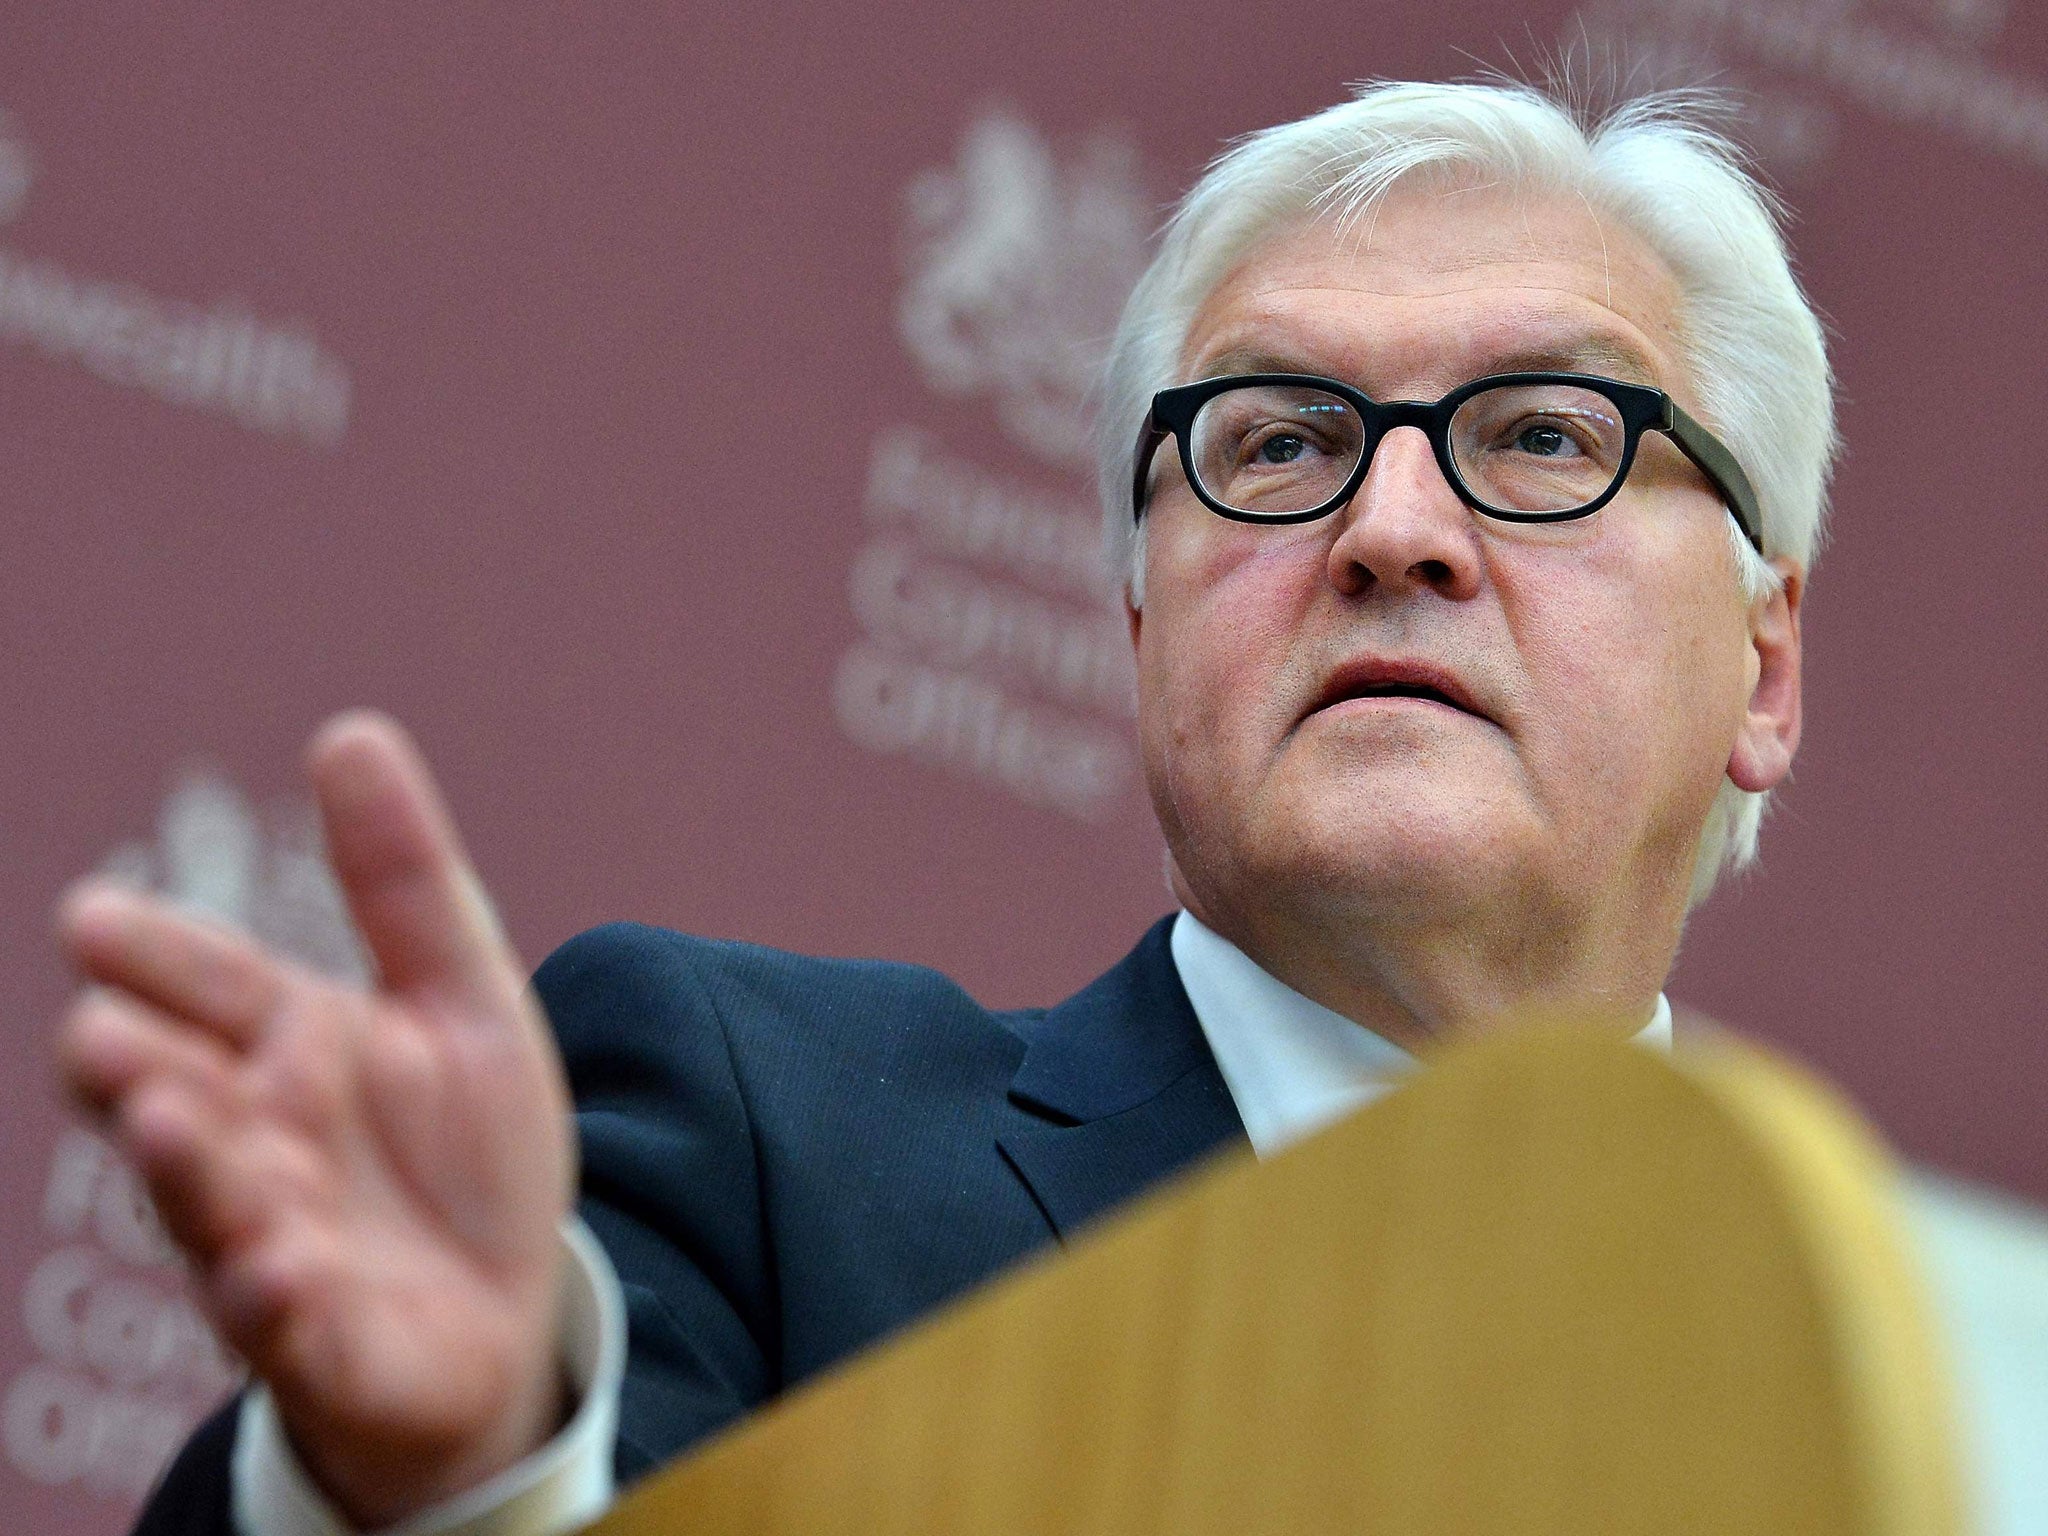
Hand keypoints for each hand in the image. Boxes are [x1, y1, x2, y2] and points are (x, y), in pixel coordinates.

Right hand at [57, 712, 575, 1528]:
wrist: (505, 1311)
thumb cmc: (461, 1154)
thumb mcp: (463, 998)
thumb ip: (405, 881)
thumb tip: (349, 731)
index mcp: (289, 1047)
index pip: (206, 983)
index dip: (154, 955)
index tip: (91, 918)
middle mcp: (259, 1140)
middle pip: (171, 1092)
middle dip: (133, 1067)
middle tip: (105, 1034)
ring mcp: (276, 1242)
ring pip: (210, 1204)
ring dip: (188, 1169)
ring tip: (167, 1122)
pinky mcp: (322, 1340)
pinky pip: (286, 1326)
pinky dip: (276, 1299)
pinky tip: (280, 1270)